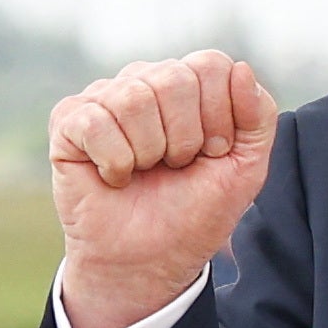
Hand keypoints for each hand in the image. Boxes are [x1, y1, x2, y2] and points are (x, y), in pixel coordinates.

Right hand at [47, 52, 276, 327]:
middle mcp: (145, 80)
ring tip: (143, 172)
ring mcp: (105, 98)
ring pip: (134, 99)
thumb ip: (258, 116)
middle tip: (174, 167)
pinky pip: (96, 123)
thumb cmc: (194, 213)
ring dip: (148, 153)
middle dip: (184, 139)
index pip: (210, 66)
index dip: (218, 118)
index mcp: (188, 83)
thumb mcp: (245, 169)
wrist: (149, 261)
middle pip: (174, 78)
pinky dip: (114, 163)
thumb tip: (241, 68)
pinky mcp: (68, 122)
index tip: (210, 154)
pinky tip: (114, 177)